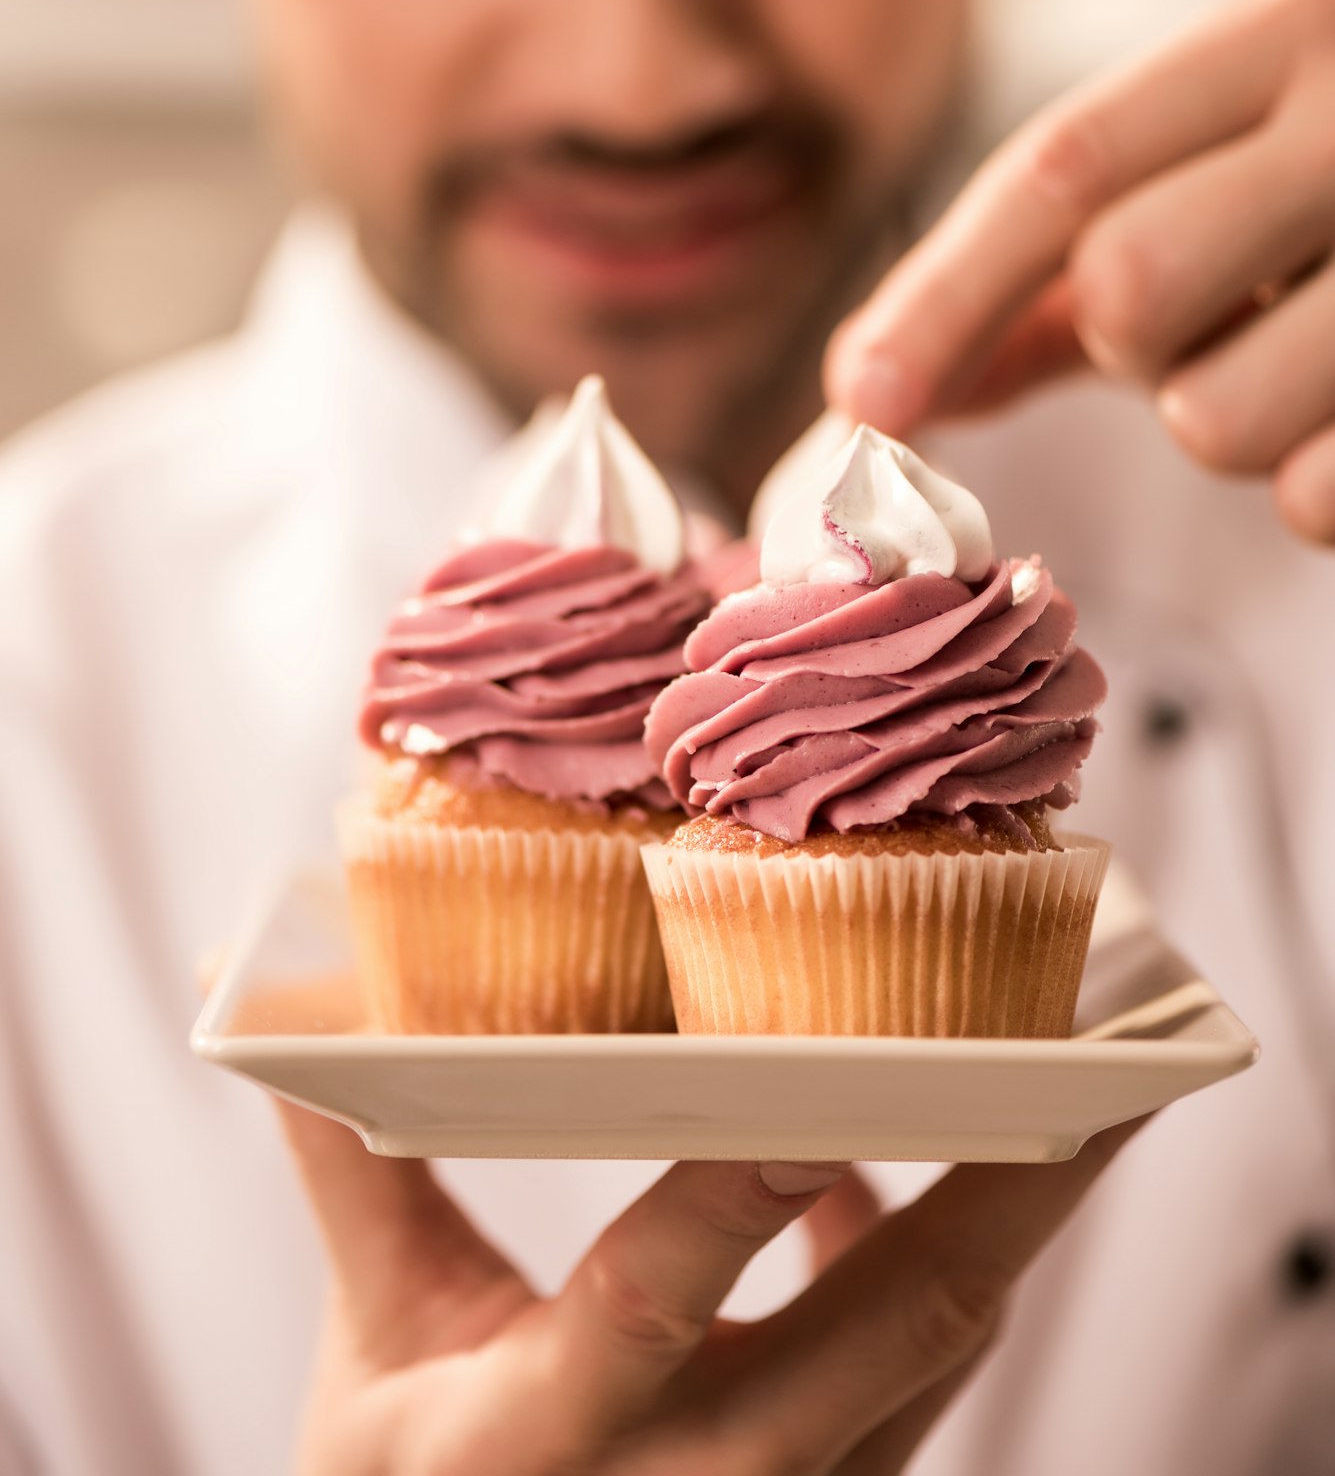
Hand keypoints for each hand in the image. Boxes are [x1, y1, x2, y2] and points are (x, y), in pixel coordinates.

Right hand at [278, 1100, 1137, 1473]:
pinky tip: (874, 1165)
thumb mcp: (369, 1345)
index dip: (736, 1196)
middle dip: (1002, 1197)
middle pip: (888, 1337)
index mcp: (546, 1432)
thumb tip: (266, 991)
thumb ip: (351, 1162)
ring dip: (1004, 1216)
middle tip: (1093, 1076)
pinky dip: (924, 1259)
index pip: (652, 1302)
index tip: (826, 1085)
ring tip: (1067, 1086)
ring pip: (932, 1351)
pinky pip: (916, 1373)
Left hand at [825, 0, 1334, 543]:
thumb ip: (1071, 255)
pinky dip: (1324, 483)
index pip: (1066, 166)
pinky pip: (1317, 496)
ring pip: (1217, 418)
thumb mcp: (1243, 153)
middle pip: (1128, 291)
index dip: (944, 290)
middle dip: (1142, 344)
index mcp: (1293, 33)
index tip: (861, 400)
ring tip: (1328, 352)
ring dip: (1241, 419)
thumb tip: (882, 382)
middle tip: (1234, 307)